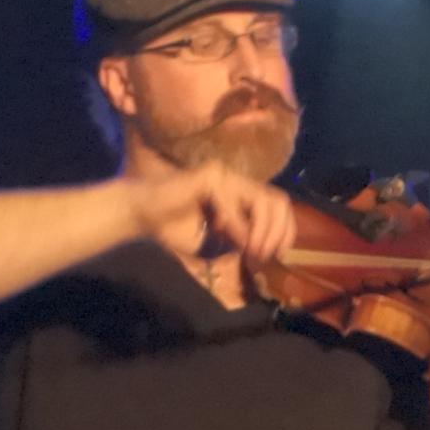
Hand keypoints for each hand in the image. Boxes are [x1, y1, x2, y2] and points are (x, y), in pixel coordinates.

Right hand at [123, 161, 291, 265]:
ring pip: (264, 199)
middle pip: (279, 201)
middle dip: (278, 231)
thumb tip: (268, 251)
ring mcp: (226, 176)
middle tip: (262, 255)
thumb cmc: (177, 231)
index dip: (287, 231)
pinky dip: (234, 223)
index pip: (280, 207)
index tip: (279, 255)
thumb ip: (244, 245)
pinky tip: (221, 233)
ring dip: (262, 230)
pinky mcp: (210, 175)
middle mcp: (240, 183)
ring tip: (250, 250)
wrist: (143, 218)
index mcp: (245, 198)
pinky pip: (233, 201)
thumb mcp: (219, 245)